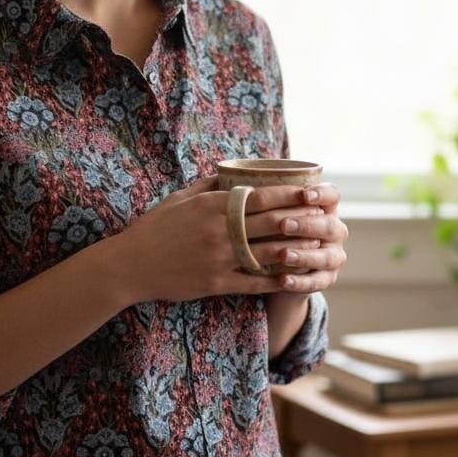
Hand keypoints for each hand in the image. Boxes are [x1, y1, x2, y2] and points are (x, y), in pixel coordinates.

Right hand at [111, 176, 326, 303]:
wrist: (130, 265)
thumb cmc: (154, 228)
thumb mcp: (179, 199)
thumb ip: (207, 185)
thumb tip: (232, 173)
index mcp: (212, 205)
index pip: (260, 196)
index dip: (290, 195)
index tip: (311, 191)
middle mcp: (219, 230)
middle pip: (272, 222)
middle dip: (303, 218)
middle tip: (327, 215)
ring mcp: (219, 258)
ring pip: (269, 253)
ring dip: (297, 248)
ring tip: (319, 245)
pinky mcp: (216, 283)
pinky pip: (254, 282)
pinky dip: (277, 280)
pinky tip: (295, 277)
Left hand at [264, 182, 348, 294]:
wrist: (279, 268)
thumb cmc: (273, 231)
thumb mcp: (272, 214)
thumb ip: (267, 203)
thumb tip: (237, 187)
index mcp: (324, 209)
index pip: (331, 195)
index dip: (321, 194)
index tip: (303, 194)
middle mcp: (334, 231)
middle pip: (329, 226)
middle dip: (306, 225)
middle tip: (284, 225)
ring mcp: (333, 256)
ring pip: (326, 256)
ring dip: (304, 255)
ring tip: (283, 255)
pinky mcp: (326, 279)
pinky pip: (316, 281)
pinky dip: (300, 281)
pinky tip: (284, 280)